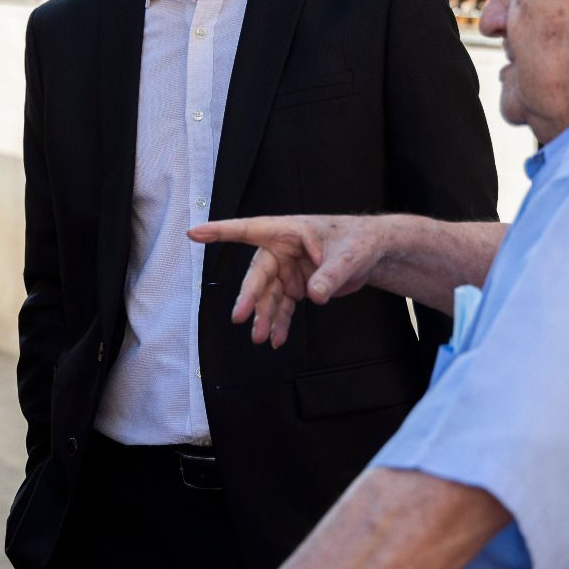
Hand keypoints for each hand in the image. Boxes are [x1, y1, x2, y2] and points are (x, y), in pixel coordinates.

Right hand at [188, 215, 385, 347]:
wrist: (374, 253)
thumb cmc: (359, 242)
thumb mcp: (348, 256)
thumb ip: (330, 275)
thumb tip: (314, 295)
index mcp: (288, 232)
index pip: (248, 230)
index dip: (220, 232)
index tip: (194, 233)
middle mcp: (283, 250)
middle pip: (258, 274)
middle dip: (249, 296)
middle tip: (240, 318)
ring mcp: (289, 270)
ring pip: (269, 295)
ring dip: (264, 316)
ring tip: (261, 338)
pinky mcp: (298, 287)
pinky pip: (283, 306)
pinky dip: (280, 322)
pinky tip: (276, 338)